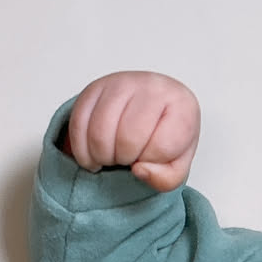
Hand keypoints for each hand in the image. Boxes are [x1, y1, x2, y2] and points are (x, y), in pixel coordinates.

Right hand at [65, 71, 200, 191]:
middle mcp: (153, 86)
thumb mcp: (176, 165)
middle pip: (127, 138)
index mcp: (182, 105)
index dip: (152, 161)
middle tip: (126, 159)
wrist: (152, 108)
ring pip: (99, 132)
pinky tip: (93, 153)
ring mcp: (121, 82)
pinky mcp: (95, 87)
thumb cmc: (166, 137)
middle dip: (123, 159)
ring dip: (101, 156)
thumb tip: (139, 170)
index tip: (150, 156)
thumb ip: (166, 179)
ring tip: (110, 157)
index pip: (162, 146)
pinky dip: (82, 149)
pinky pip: (79, 124)